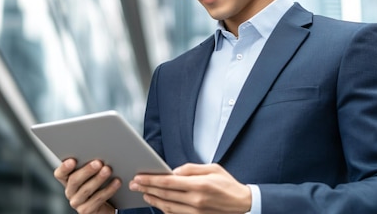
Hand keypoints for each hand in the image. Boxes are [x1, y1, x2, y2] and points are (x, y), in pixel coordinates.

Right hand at [54, 158, 119, 213]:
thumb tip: (98, 150)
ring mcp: (77, 202)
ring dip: (98, 179)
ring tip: (108, 170)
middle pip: (74, 180)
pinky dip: (108, 190)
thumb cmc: (97, 184)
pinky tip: (116, 182)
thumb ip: (89, 165)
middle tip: (98, 162)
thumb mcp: (91, 174)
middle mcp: (70, 192)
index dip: (64, 167)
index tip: (72, 160)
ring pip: (86, 190)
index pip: (60, 174)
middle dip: (87, 171)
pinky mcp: (86, 211)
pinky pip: (97, 199)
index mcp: (68, 180)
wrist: (104, 206)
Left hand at [129, 163, 250, 213]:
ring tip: (143, 193)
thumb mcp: (212, 168)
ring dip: (153, 200)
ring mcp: (196, 212)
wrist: (243, 204)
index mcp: (199, 185)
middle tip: (134, 184)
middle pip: (165, 195)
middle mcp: (196, 200)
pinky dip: (164, 209)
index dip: (152, 179)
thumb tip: (173, 171)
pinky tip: (158, 202)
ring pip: (168, 207)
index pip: (169, 182)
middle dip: (147, 188)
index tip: (139, 177)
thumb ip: (191, 169)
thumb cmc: (228, 184)